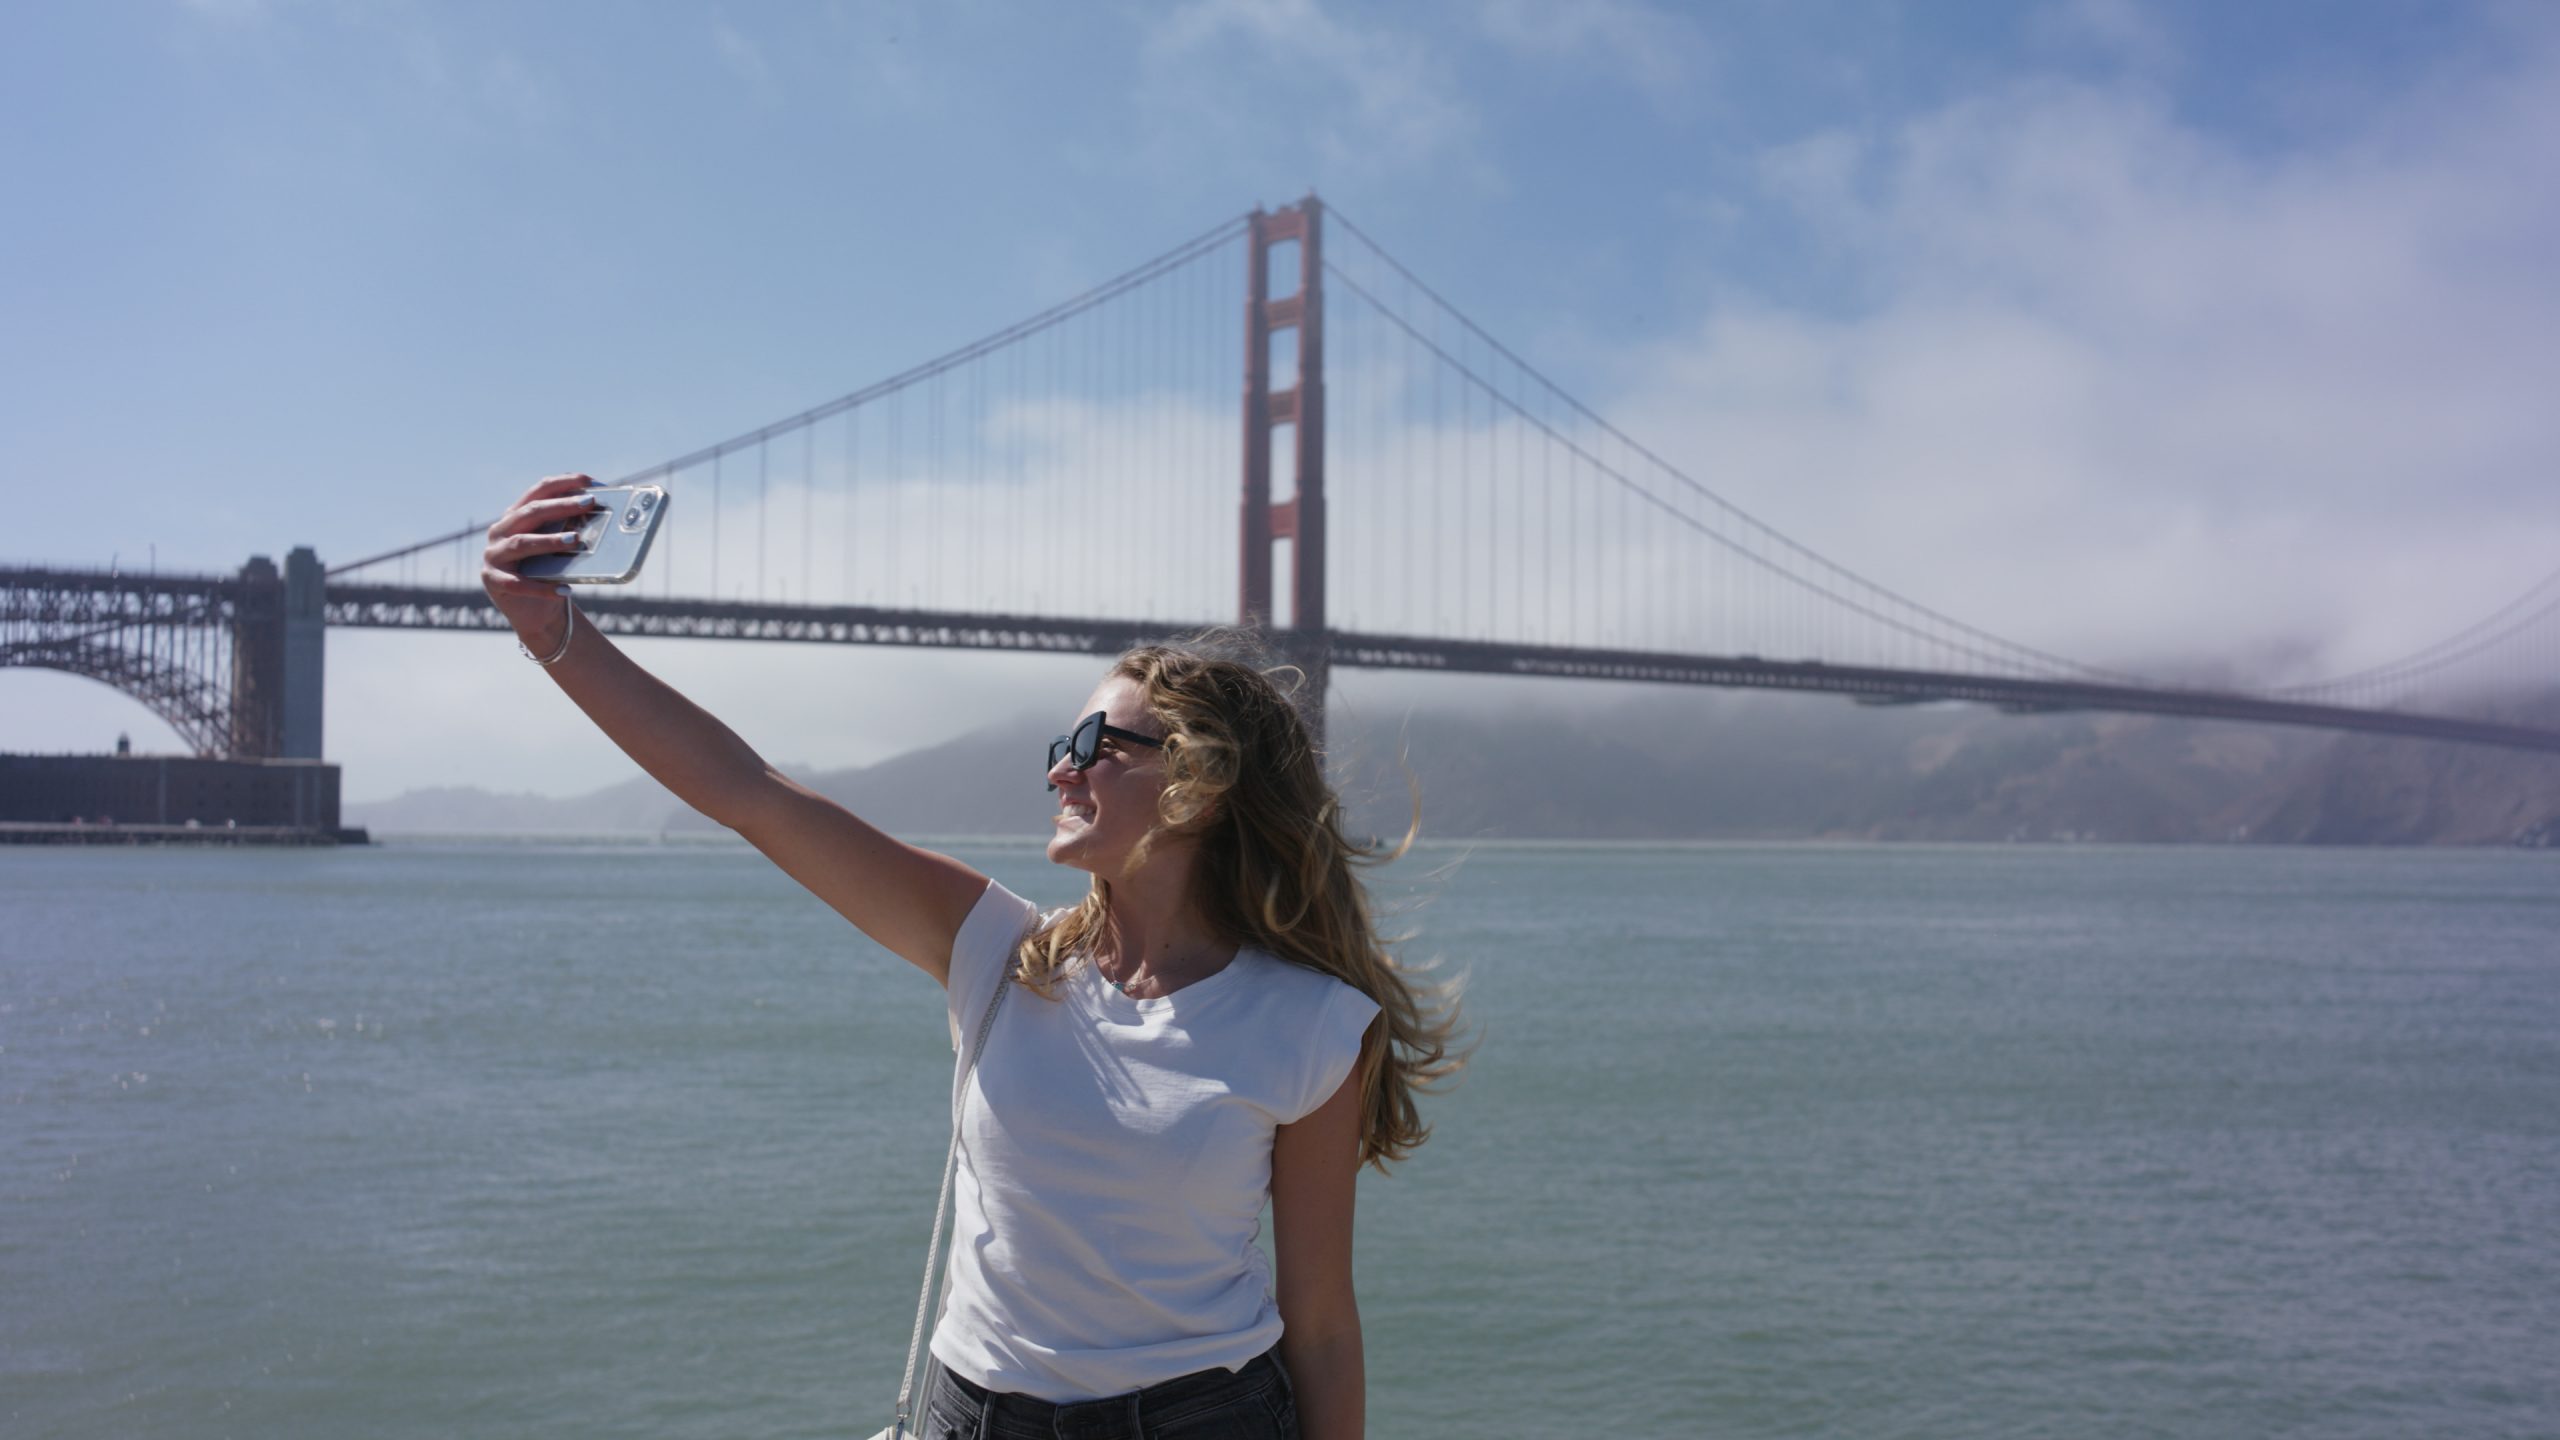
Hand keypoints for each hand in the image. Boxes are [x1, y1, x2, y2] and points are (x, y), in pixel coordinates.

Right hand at [483, 473, 600, 650]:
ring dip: (549, 540)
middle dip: (561, 506)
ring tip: (575, 540)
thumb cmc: (551, 573)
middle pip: (531, 513)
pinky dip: (543, 587)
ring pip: (521, 543)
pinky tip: (565, 589)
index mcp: (516, 516)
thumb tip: (606, 516)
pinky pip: (519, 583)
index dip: (562, 483)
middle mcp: (500, 531)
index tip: (588, 480)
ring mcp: (493, 556)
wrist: (536, 612)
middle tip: (588, 503)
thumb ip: (571, 530)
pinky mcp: (493, 582)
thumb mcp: (560, 549)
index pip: (538, 491)